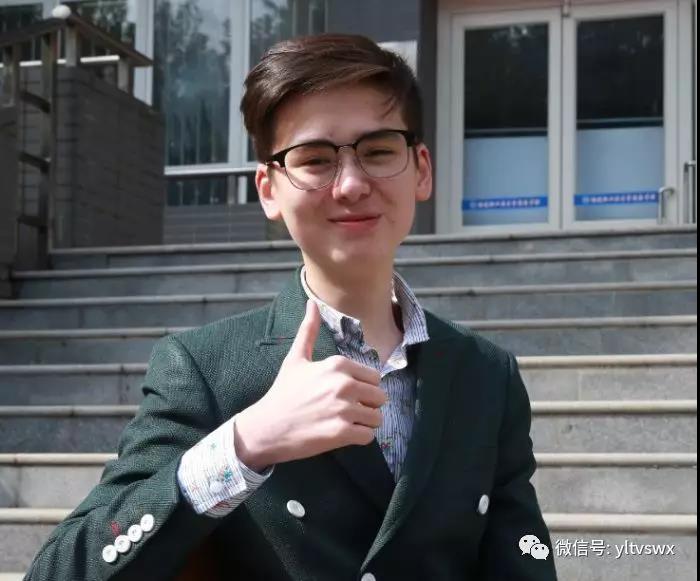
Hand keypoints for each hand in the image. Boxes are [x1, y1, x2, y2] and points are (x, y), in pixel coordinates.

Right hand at [234, 300, 386, 471]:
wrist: (267, 427)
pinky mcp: (342, 433)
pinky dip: (359, 437)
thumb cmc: (283, 392)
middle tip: (346, 411)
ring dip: (364, 423)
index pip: (374, 378)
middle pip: (380, 397)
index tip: (344, 394)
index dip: (363, 388)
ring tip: (344, 422)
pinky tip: (342, 434)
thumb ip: (309, 330)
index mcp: (338, 365)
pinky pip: (369, 436)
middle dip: (367, 405)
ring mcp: (344, 409)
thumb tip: (312, 303)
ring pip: (377, 418)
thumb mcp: (295, 358)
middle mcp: (344, 384)